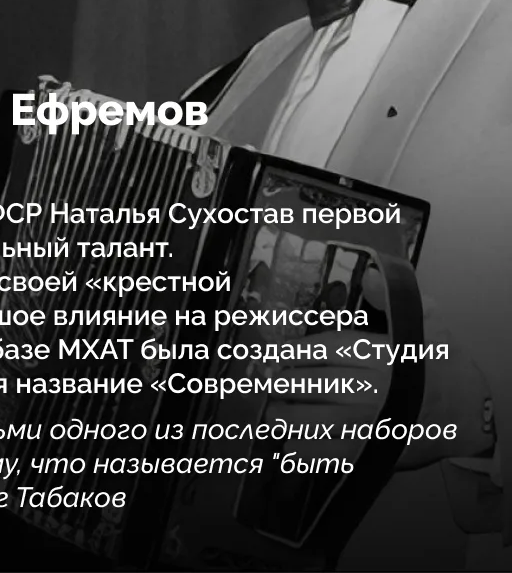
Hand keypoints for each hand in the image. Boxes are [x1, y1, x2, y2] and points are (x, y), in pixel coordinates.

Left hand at [263, 300, 492, 470]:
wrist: (469, 415)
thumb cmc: (440, 368)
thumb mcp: (424, 324)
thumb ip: (391, 299)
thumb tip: (370, 277)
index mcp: (376, 355)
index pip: (320, 349)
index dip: (290, 351)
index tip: (269, 352)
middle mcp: (368, 388)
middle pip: (308, 383)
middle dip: (280, 382)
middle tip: (263, 380)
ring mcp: (368, 424)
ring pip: (311, 419)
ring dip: (286, 415)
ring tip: (273, 411)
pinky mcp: (369, 453)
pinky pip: (326, 454)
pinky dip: (303, 450)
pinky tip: (290, 444)